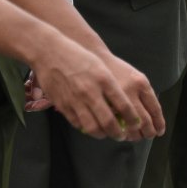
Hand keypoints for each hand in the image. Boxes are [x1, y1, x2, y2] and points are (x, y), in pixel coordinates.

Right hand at [29, 40, 164, 139]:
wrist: (50, 52)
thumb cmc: (78, 56)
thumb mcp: (100, 67)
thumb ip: (110, 85)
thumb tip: (123, 106)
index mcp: (103, 79)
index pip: (124, 105)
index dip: (132, 119)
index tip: (136, 124)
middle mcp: (90, 91)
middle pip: (109, 121)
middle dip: (119, 133)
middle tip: (122, 135)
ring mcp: (75, 100)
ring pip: (93, 127)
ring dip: (103, 134)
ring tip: (108, 134)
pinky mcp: (63, 105)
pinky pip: (78, 124)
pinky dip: (87, 129)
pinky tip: (92, 127)